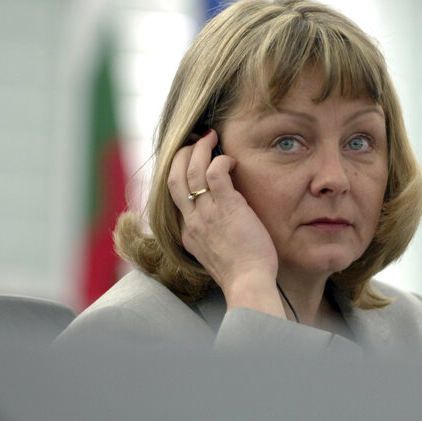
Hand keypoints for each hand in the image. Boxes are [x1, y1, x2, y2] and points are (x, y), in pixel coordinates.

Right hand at [168, 130, 284, 318]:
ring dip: (200, 149)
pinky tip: (231, 159)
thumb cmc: (242, 273)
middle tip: (196, 140)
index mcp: (187, 233)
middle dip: (182, 154)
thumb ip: (212, 235)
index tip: (189, 159)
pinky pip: (215, 173)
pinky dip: (220, 160)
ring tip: (211, 137)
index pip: (174, 195)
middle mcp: (191, 221)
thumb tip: (221, 219)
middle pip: (174, 177)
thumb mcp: (216, 253)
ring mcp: (207, 214)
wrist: (248, 283)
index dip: (178, 171)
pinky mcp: (227, 208)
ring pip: (192, 171)